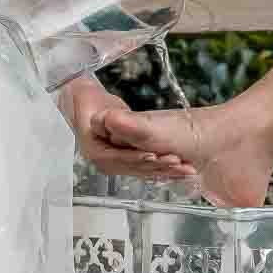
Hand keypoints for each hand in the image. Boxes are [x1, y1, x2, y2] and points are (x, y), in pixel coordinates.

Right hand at [58, 77, 195, 182]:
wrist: (84, 101)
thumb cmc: (88, 103)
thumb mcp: (96, 107)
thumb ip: (108, 117)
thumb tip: (112, 121)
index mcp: (96, 153)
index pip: (120, 159)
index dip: (138, 158)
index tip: (157, 157)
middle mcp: (106, 162)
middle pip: (136, 168)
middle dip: (159, 168)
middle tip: (181, 165)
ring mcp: (116, 163)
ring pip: (144, 169)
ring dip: (165, 170)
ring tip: (187, 170)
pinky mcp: (126, 159)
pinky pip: (147, 166)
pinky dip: (164, 168)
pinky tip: (180, 171)